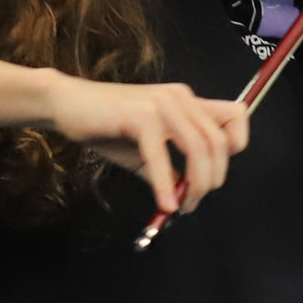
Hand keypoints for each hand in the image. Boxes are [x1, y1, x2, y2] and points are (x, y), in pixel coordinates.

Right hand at [47, 75, 250, 215]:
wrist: (66, 105)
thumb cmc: (105, 126)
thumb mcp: (145, 151)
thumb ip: (170, 170)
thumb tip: (184, 198)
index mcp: (186, 101)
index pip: (236, 116)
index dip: (236, 147)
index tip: (214, 174)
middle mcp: (180, 97)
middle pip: (220, 142)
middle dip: (213, 179)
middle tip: (192, 202)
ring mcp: (161, 103)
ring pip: (199, 148)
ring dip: (195, 185)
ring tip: (180, 205)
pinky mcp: (140, 115)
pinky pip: (162, 155)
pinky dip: (165, 184)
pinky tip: (164, 203)